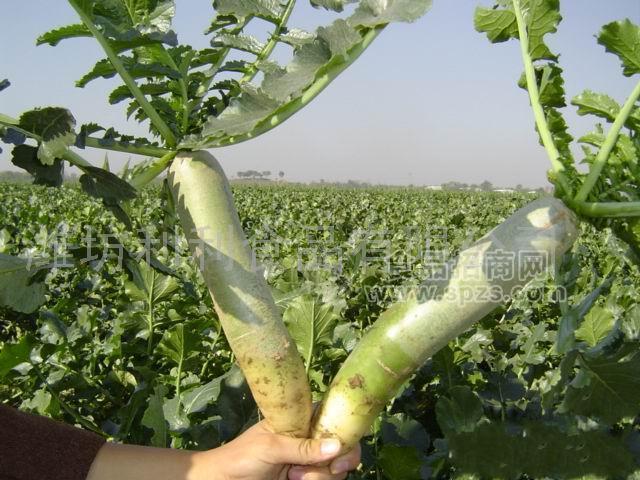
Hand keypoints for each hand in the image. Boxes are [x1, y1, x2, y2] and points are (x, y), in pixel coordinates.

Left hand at [193, 420, 360, 479]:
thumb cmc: (242, 456)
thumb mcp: (271, 447)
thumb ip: (303, 447)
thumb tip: (337, 446)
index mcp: (303, 422)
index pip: (335, 419)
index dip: (346, 433)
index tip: (340, 453)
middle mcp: (310, 440)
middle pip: (342, 449)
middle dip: (334, 464)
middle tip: (312, 473)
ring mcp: (309, 463)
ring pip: (334, 471)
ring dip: (318, 477)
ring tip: (292, 477)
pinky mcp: (306, 479)